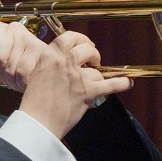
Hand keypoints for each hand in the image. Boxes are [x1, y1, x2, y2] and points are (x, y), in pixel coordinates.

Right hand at [0, 22, 131, 137]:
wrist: (36, 122)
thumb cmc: (33, 105)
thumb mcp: (34, 78)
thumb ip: (46, 69)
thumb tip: (52, 66)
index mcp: (49, 58)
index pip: (68, 38)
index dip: (78, 39)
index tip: (81, 44)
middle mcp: (63, 63)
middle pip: (84, 47)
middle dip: (91, 51)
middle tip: (91, 59)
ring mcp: (76, 76)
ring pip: (94, 61)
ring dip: (100, 64)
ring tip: (99, 68)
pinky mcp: (87, 92)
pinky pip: (108, 84)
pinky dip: (120, 84)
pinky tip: (128, 82)